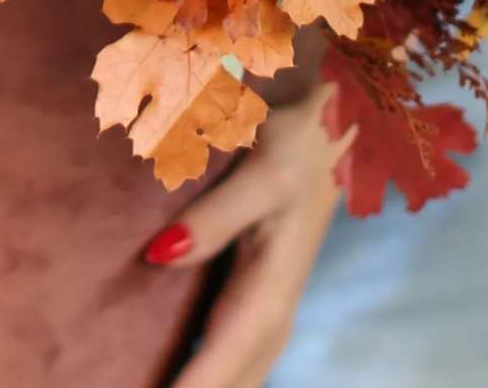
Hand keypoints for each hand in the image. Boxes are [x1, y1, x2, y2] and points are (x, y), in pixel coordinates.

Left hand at [143, 83, 353, 387]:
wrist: (336, 125)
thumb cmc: (303, 143)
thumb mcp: (268, 169)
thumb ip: (217, 215)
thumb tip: (160, 256)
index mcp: (270, 291)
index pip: (222, 362)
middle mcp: (269, 311)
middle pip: (230, 380)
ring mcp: (264, 306)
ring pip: (233, 373)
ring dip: (200, 385)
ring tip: (151, 387)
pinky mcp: (254, 293)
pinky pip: (228, 352)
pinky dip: (207, 371)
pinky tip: (174, 372)